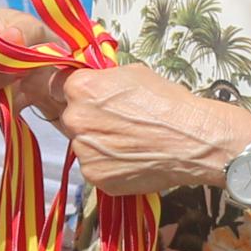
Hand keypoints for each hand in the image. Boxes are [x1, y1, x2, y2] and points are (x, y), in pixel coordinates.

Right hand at [0, 9, 65, 124]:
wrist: (36, 61)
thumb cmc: (29, 37)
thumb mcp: (34, 28)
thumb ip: (24, 32)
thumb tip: (12, 37)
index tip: (19, 55)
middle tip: (20, 73)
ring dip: (1, 95)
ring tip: (19, 83)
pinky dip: (2, 107)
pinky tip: (13, 93)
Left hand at [54, 60, 250, 198]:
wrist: (189, 140)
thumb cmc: (167, 103)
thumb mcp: (133, 73)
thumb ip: (104, 79)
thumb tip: (96, 84)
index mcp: (80, 88)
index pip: (61, 88)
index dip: (80, 94)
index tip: (93, 100)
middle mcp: (75, 119)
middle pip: (72, 119)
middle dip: (90, 120)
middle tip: (119, 123)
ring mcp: (84, 151)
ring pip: (85, 145)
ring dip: (99, 144)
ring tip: (130, 143)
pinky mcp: (96, 177)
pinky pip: (96, 168)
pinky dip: (110, 165)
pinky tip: (132, 158)